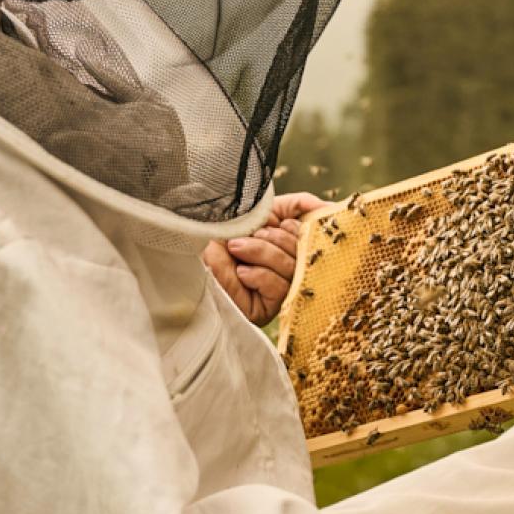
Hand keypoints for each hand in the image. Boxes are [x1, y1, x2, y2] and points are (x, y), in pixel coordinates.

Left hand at [202, 192, 326, 325]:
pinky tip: (240, 272)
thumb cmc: (219, 229)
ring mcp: (277, 290)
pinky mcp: (265, 309)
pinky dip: (258, 274)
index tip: (276, 221)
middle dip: (275, 239)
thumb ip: (296, 204)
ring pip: (291, 269)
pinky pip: (278, 288)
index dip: (296, 227)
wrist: (185, 249)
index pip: (313, 237)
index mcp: (288, 244)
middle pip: (305, 253)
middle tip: (251, 233)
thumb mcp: (259, 209)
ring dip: (261, 253)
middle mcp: (287, 268)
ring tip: (236, 247)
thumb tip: (328, 208)